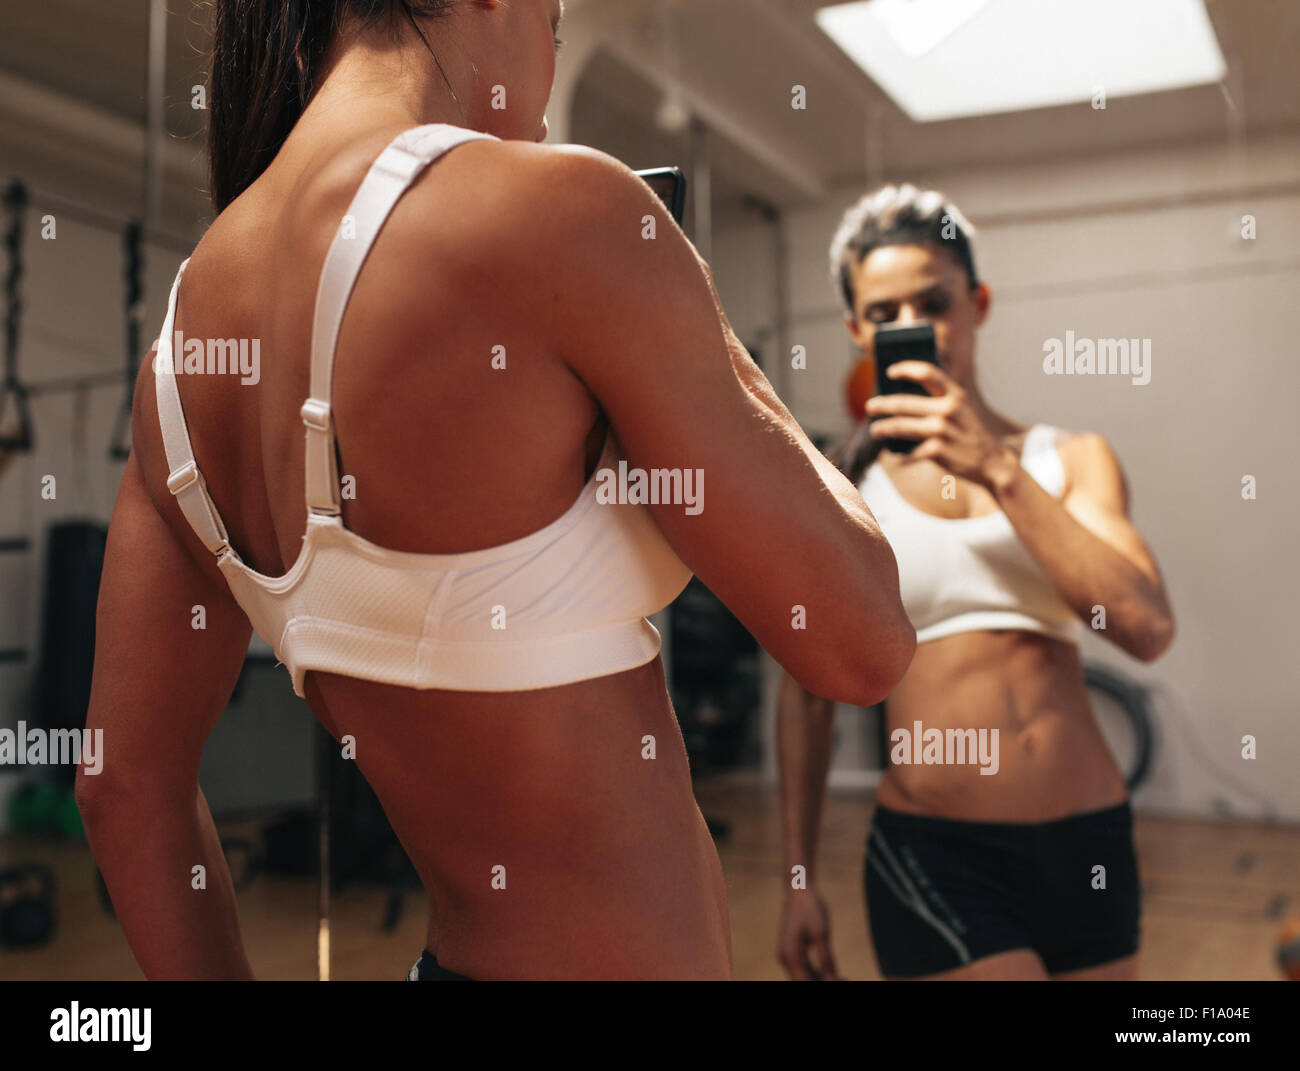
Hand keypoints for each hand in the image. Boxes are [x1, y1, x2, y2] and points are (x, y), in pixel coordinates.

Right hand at [777, 889, 841, 979]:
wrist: (800, 891)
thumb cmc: (810, 908)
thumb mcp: (821, 933)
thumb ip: (826, 958)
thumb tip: (832, 979)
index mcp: (790, 955)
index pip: (804, 982)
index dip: (823, 984)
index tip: (841, 980)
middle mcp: (785, 958)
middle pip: (803, 981)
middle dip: (824, 981)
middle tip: (845, 978)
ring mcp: (788, 955)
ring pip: (805, 977)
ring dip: (822, 979)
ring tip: (843, 977)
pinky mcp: (794, 952)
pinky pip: (805, 969)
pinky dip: (819, 973)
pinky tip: (835, 973)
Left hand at [864, 361, 1015, 488]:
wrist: (993, 462)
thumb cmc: (970, 434)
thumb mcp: (962, 410)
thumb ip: (939, 400)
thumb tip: (900, 399)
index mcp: (955, 395)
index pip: (927, 372)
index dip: (905, 368)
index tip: (890, 371)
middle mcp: (948, 409)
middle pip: (904, 403)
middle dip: (882, 404)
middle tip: (870, 406)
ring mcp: (942, 430)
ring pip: (900, 427)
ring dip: (883, 428)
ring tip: (875, 430)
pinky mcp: (937, 451)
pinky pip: (909, 451)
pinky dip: (901, 454)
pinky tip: (895, 454)